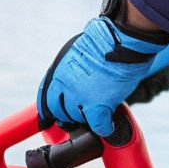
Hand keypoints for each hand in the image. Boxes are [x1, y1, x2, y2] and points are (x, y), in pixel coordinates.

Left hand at [38, 16, 168, 136]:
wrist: (121, 42)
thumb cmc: (105, 40)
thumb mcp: (77, 51)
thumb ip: (72, 67)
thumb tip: (77, 73)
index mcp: (59, 73)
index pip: (47, 98)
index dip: (51, 108)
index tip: (52, 115)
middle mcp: (66, 87)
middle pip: (61, 111)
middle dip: (69, 114)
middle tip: (79, 114)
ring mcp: (81, 99)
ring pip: (79, 119)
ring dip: (87, 119)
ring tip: (96, 115)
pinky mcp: (99, 107)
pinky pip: (99, 126)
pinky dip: (104, 128)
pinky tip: (109, 125)